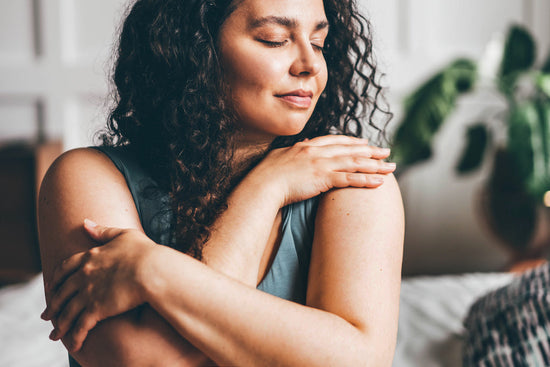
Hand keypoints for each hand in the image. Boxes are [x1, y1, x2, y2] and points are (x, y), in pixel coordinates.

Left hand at [41, 219, 156, 351]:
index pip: (64, 268)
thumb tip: (86, 222)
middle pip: (61, 292)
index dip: (56, 279)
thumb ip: (102, 231)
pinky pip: (81, 326)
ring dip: (60, 326)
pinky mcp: (97, 309)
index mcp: (89, 257)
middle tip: (47, 315)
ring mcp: (88, 293)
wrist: (152, 270)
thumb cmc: (143, 251)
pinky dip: (74, 337)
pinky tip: (73, 345)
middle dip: (53, 306)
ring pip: (67, 312)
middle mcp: (84, 275)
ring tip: (55, 336)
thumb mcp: (123, 235)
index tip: (52, 287)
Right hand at [249, 135, 394, 206]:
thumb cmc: (266, 175)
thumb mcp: (280, 157)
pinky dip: (366, 180)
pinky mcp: (324, 178)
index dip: (353, 142)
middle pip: (350, 150)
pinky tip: (379, 182)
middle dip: (371, 152)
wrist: (262, 185)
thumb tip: (300, 144)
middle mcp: (318, 151)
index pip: (336, 141)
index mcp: (307, 145)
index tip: (365, 143)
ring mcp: (322, 164)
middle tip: (387, 152)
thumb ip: (292, 151)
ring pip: (355, 163)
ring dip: (375, 165)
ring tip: (391, 168)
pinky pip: (350, 179)